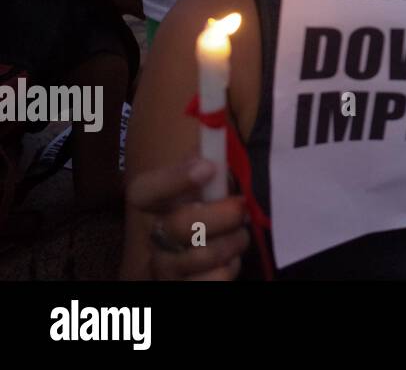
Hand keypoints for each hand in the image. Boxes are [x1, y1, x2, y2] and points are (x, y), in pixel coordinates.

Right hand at [127, 157, 249, 279]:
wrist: (209, 259)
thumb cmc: (215, 214)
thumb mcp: (214, 186)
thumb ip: (212, 162)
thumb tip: (216, 137)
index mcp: (158, 206)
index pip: (143, 191)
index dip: (173, 179)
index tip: (208, 167)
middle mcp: (154, 238)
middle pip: (178, 226)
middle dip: (221, 215)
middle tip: (240, 208)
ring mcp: (165, 268)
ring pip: (199, 257)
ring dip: (232, 243)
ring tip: (239, 236)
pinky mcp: (183, 289)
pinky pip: (212, 282)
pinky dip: (229, 270)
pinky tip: (230, 262)